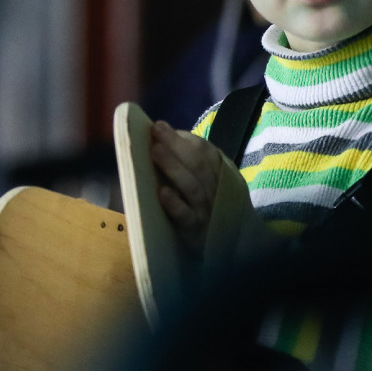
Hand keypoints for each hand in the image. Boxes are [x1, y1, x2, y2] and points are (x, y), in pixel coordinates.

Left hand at [149, 121, 223, 253]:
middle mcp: (213, 189)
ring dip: (174, 168)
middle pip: (197, 164)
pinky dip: (175, 204)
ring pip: (192, 187)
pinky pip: (186, 216)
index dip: (182, 139)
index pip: (204, 151)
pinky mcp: (195, 230)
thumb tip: (156, 136)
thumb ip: (182, 160)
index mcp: (215, 172)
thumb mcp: (195, 179)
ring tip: (155, 152)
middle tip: (156, 132)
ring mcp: (205, 210)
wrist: (215, 243)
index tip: (158, 126)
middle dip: (175, 146)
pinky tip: (162, 193)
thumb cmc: (195, 205)